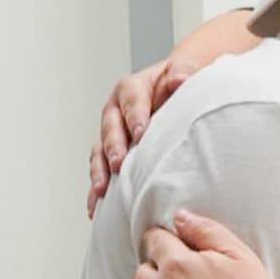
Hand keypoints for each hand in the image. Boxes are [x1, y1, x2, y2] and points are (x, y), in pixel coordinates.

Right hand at [87, 58, 200, 216]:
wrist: (175, 92)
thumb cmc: (180, 85)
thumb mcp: (184, 72)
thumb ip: (182, 72)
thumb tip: (180, 77)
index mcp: (133, 88)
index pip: (132, 100)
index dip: (136, 115)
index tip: (141, 133)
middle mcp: (116, 110)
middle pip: (111, 127)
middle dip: (114, 146)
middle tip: (118, 164)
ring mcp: (111, 132)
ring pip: (99, 150)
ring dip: (100, 170)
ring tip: (102, 189)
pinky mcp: (110, 152)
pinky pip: (100, 170)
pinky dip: (96, 188)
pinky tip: (95, 206)